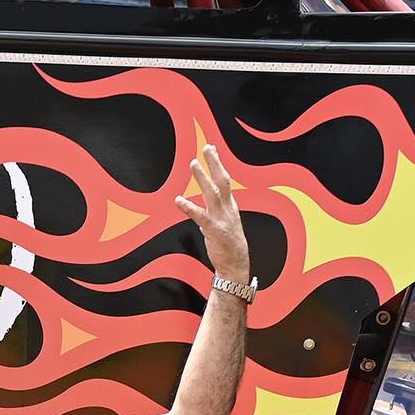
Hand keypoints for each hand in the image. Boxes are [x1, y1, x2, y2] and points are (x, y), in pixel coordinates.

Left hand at [175, 141, 249, 281]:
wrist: (236, 266)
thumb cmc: (230, 248)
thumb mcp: (225, 227)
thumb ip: (213, 217)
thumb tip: (202, 215)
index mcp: (231, 207)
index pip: (225, 181)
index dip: (218, 164)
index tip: (211, 149)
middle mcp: (228, 209)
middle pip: (223, 181)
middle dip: (215, 163)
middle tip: (207, 148)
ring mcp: (222, 219)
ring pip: (213, 193)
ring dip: (203, 178)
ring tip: (193, 164)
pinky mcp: (214, 230)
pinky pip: (200, 216)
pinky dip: (189, 207)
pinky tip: (179, 200)